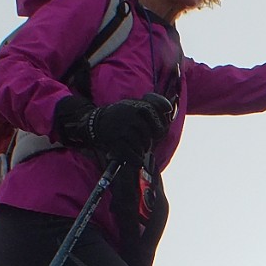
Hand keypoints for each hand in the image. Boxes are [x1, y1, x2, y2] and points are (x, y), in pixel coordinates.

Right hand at [53, 93, 171, 161]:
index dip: (158, 132)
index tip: (154, 134)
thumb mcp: (135, 104)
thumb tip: (170, 107)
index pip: (160, 125)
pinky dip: (136, 161)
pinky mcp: (117, 141)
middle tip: (142, 142)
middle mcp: (133, 116)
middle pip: (153, 137)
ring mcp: (125, 128)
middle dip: (149, 142)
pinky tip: (135, 160)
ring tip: (134, 147)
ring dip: (141, 151)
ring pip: (144, 147)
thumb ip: (152, 105)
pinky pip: (135, 156)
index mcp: (140, 107)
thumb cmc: (120, 115)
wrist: (95, 123)